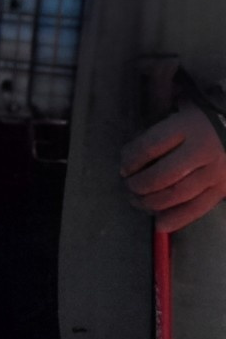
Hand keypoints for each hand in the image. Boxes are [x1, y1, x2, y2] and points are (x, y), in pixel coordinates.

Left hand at [121, 103, 225, 233]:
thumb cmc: (198, 123)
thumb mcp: (175, 114)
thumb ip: (155, 134)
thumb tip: (129, 160)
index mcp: (186, 127)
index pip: (150, 147)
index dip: (131, 161)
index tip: (123, 169)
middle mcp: (203, 151)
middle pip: (164, 175)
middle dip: (140, 185)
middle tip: (129, 187)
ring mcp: (216, 172)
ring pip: (179, 195)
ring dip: (152, 203)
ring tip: (138, 202)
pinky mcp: (224, 189)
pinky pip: (198, 209)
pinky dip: (176, 219)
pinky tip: (159, 224)